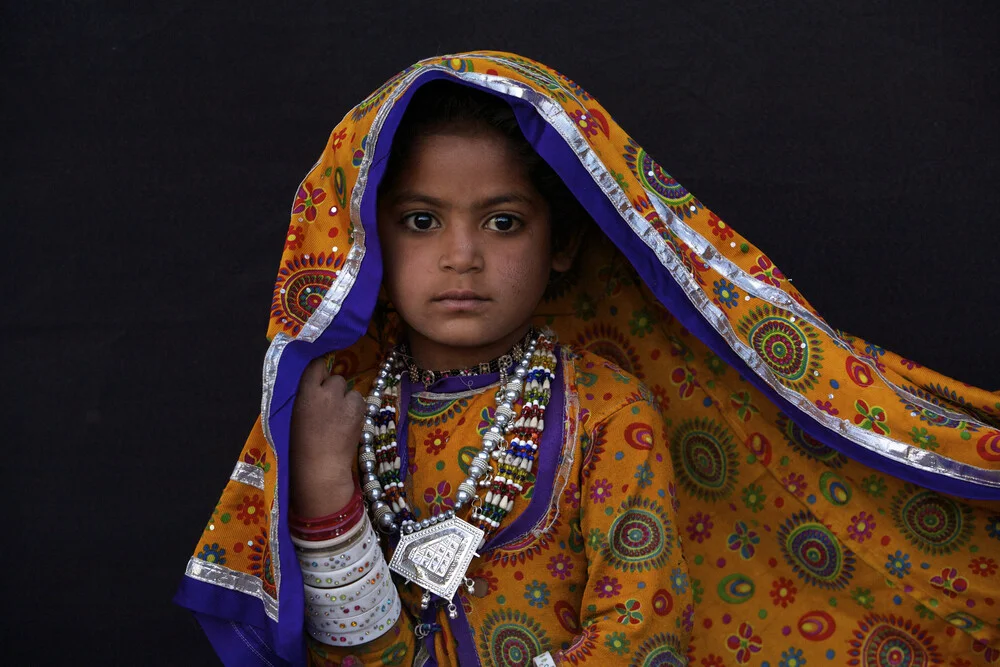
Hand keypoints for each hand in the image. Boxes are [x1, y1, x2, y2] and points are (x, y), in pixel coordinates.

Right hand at [289, 358, 366, 516]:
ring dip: (348, 399)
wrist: (321, 467)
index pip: (316, 366)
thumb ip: (309, 396)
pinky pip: (360, 401)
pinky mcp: (360, 410)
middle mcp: (326, 391)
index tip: (322, 377)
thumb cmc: (302, 445)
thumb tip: (320, 385)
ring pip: (351, 389)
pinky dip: (357, 409)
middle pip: (336, 378)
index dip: (321, 371)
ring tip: (342, 417)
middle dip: (335, 389)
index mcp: (306, 392)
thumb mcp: (298, 414)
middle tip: (331, 406)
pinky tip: (350, 423)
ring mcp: (345, 400)